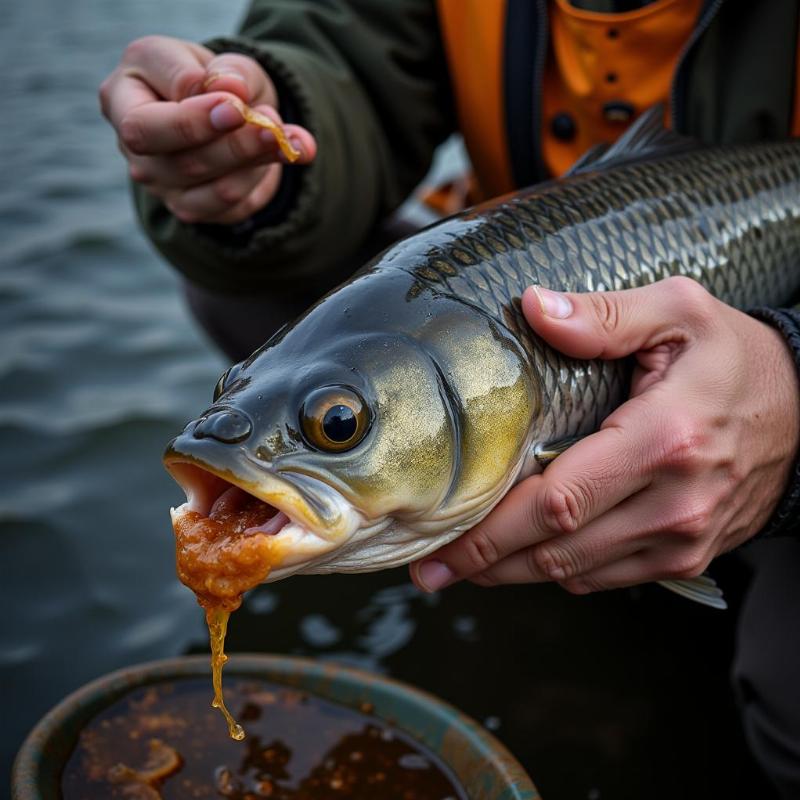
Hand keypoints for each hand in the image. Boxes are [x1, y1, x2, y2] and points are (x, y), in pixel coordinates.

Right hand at [99, 35, 316, 223]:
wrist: (226, 109)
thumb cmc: (209, 78)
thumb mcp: (216, 60)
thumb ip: (224, 71)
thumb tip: (231, 90)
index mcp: (122, 98)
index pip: (144, 126)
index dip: (193, 120)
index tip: (237, 106)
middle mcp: (135, 150)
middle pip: (181, 163)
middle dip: (234, 147)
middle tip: (273, 128)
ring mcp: (162, 185)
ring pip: (214, 188)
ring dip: (258, 162)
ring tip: (294, 137)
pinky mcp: (193, 208)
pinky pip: (232, 204)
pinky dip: (264, 178)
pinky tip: (292, 152)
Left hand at [410, 276, 799, 594]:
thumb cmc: (735, 357)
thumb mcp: (679, 312)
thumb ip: (605, 315)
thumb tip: (532, 307)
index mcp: (664, 439)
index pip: (557, 501)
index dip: (491, 531)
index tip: (439, 544)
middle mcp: (674, 502)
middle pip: (557, 549)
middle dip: (485, 564)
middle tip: (429, 569)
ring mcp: (683, 537)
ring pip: (576, 573)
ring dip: (515, 573)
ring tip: (464, 566)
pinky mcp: (687, 554)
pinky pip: (606, 578)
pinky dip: (558, 570)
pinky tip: (524, 555)